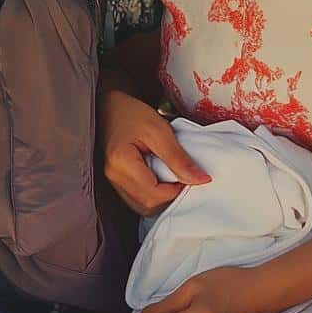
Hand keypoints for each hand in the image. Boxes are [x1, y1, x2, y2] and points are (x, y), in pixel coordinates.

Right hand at [97, 87, 209, 215]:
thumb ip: (178, 158)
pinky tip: (159, 178)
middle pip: (147, 205)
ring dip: (161, 197)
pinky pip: (137, 198)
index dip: (175, 190)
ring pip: (142, 206)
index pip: (154, 194)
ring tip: (170, 176)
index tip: (187, 174)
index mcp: (121, 163)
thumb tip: (201, 180)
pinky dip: (152, 194)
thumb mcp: (159, 130)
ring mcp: (113, 181)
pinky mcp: (117, 181)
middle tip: (181, 176)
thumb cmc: (132, 113)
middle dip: (169, 196)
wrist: (110, 106)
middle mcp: (113, 177)